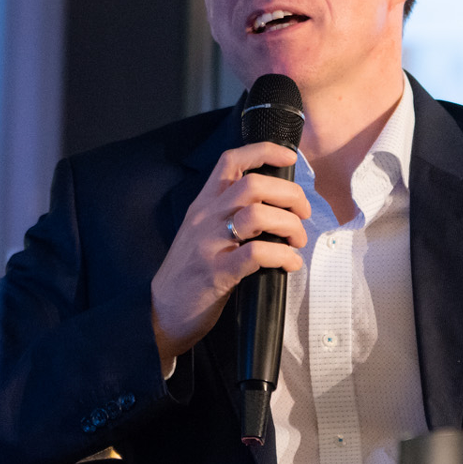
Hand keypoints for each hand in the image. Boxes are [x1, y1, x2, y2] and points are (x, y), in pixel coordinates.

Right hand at [150, 142, 310, 363]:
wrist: (160, 312)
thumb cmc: (188, 274)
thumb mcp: (200, 232)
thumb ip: (226, 214)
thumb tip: (272, 206)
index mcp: (203, 205)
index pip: (230, 161)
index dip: (264, 151)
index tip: (289, 158)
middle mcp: (206, 218)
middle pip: (253, 184)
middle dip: (289, 195)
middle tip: (303, 213)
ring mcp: (210, 244)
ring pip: (258, 214)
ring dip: (289, 225)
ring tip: (297, 241)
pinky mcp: (217, 273)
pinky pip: (257, 254)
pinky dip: (282, 256)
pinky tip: (289, 264)